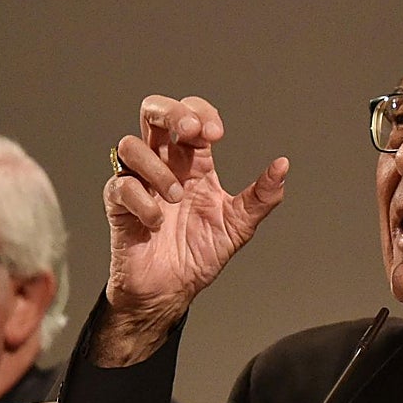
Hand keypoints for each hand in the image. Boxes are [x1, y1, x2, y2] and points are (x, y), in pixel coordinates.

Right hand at [93, 95, 288, 364]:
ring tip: (176, 198)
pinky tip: (156, 223)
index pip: (192, 117)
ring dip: (157, 168)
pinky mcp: (119, 206)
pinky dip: (141, 201)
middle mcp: (164, 165)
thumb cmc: (200, 254)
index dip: (202, 114)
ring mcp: (139, 183)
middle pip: (153, 112)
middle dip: (171, 112)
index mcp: (193, 163)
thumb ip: (262, 196)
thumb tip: (283, 164)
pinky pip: (120, 186)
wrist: (172, 290)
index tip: (217, 134)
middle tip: (191, 132)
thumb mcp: (240, 225)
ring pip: (130, 145)